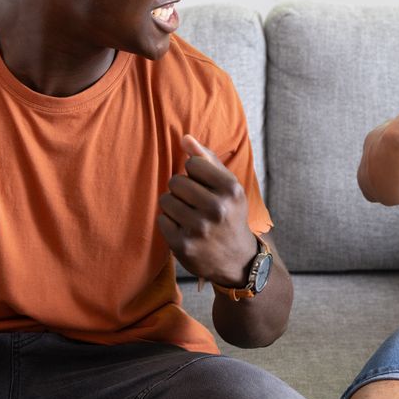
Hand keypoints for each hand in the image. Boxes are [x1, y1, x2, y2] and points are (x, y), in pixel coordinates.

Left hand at [157, 135, 257, 288]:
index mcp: (231, 189)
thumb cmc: (230, 215)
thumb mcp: (229, 187)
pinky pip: (161, 220)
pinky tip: (184, 229)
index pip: (192, 163)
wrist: (237, 260)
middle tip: (195, 203)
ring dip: (174, 205)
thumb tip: (185, 138)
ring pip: (166, 200)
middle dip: (182, 189)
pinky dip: (169, 223)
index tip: (205, 186)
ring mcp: (199, 228)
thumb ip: (208, 159)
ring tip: (189, 215)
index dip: (194, 173)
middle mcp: (217, 208)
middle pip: (176, 181)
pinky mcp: (183, 246)